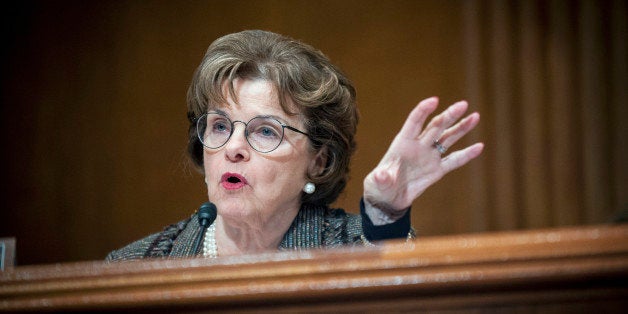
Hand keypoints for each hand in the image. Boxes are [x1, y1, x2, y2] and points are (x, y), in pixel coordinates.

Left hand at [363, 97, 483, 223]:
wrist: (388, 199)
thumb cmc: (379, 187)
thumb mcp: (378, 182)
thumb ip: (382, 178)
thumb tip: (380, 176)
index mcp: (402, 144)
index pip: (414, 122)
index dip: (423, 111)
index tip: (434, 100)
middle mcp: (418, 146)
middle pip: (436, 127)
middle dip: (448, 115)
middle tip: (463, 104)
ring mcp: (429, 157)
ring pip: (447, 138)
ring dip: (461, 128)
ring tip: (475, 116)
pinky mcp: (437, 170)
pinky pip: (454, 160)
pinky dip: (466, 154)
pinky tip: (479, 147)